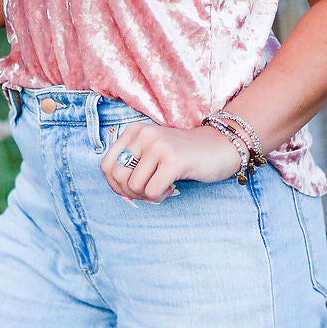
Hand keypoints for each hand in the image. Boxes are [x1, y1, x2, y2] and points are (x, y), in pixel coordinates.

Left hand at [100, 124, 242, 202]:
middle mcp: (144, 134)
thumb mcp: (152, 152)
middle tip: (148, 192)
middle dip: (130, 193)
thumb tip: (119, 192)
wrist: (220, 147)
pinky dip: (160, 196)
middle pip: (118, 176)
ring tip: (163, 188)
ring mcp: (159, 146)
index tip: (132, 190)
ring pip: (134, 186)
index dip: (115, 185)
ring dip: (147, 195)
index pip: (106, 165)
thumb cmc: (183, 155)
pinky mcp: (174, 160)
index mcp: (135, 131)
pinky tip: (172, 188)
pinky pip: (152, 191)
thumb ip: (132, 166)